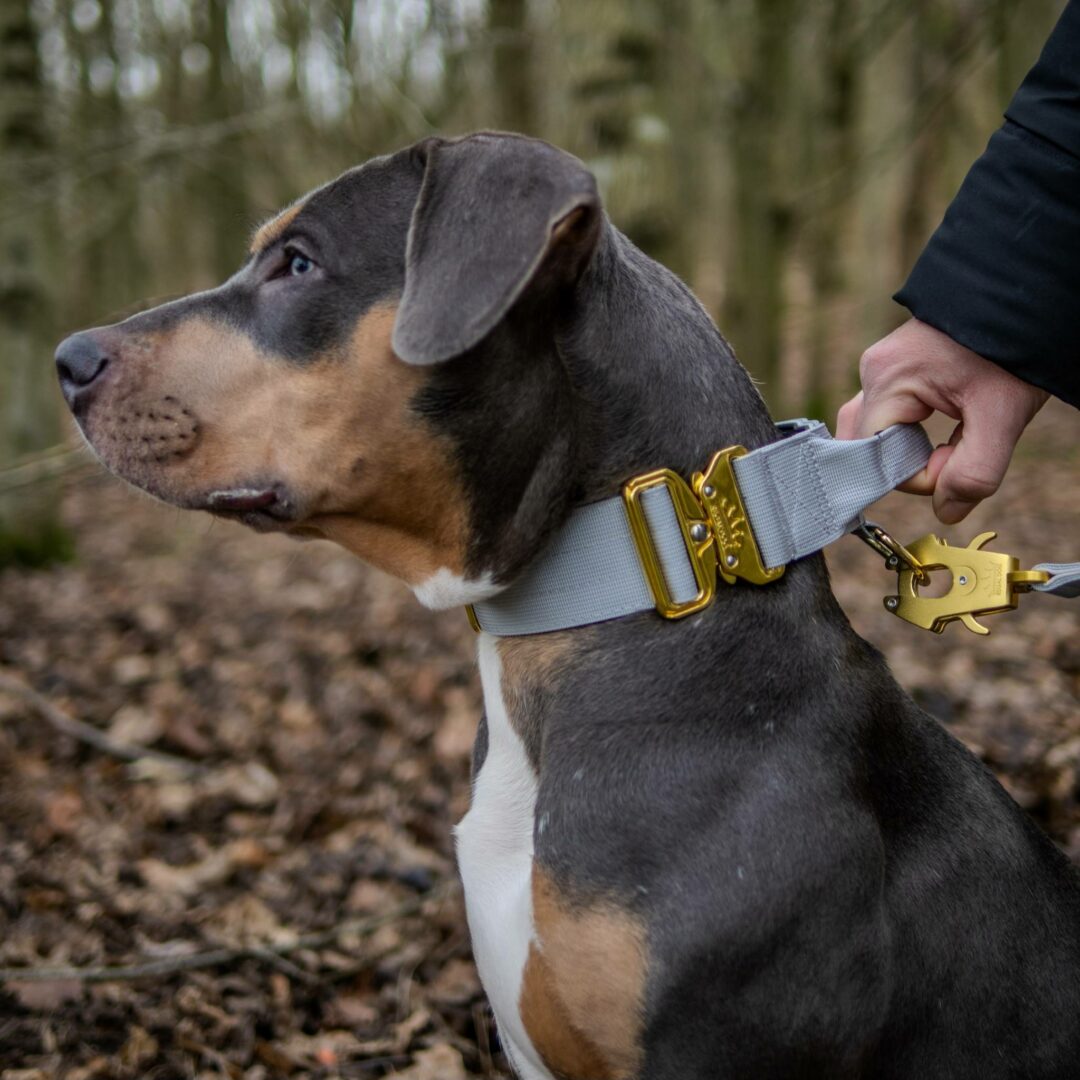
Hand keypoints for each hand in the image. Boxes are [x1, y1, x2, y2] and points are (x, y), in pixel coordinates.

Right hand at [837, 318, 1047, 523]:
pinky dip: (911, 430)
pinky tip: (943, 416)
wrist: (1024, 297)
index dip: (922, 473)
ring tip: (954, 427)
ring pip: (874, 434)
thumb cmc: (1013, 351)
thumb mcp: (1003, 417)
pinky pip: (886, 415)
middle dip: (909, 461)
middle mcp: (871, 373)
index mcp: (888, 381)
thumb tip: (946, 512)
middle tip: (956, 446)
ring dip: (910, 446)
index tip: (960, 454)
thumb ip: (975, 473)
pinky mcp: (890, 367)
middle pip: (866, 447)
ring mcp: (877, 368)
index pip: (878, 459)